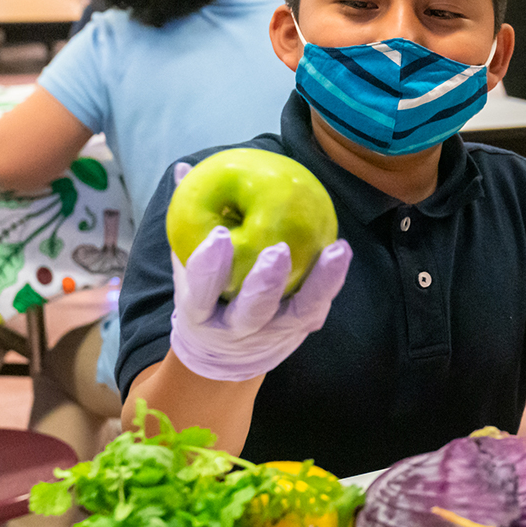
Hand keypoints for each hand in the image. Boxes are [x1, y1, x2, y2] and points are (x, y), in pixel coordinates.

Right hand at [169, 225, 351, 381]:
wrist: (224, 357)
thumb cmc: (205, 296)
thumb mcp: (186, 268)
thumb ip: (187, 223)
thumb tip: (185, 169)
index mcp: (199, 313)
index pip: (200, 293)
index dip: (209, 267)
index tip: (219, 236)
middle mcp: (235, 329)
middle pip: (251, 311)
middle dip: (264, 284)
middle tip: (278, 251)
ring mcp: (271, 333)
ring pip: (296, 314)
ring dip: (317, 283)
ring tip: (335, 250)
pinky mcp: (299, 329)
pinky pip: (317, 306)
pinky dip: (331, 280)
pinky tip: (340, 249)